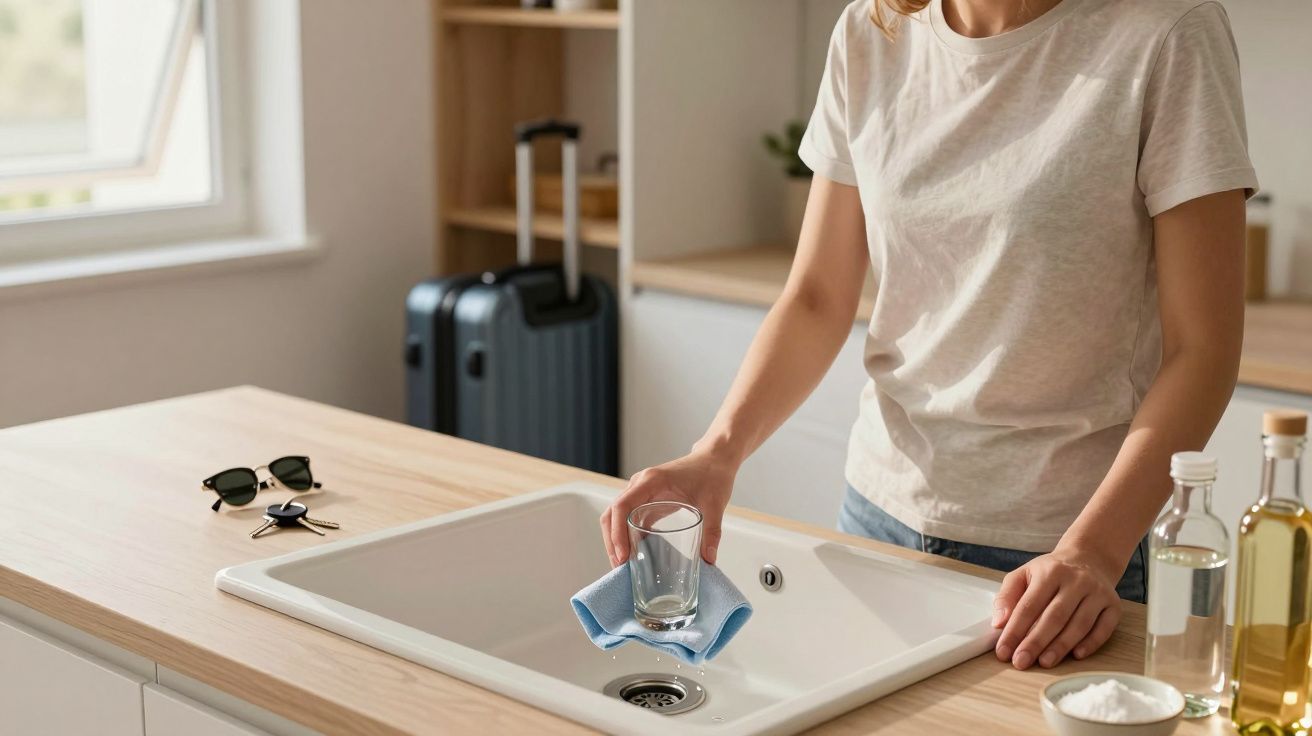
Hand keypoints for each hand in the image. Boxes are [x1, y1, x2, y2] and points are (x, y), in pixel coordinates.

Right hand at [601, 449, 736, 566]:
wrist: (714, 458)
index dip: (617, 532)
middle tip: (620, 566)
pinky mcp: (647, 499)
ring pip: (616, 516)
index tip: (623, 555)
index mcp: (651, 481)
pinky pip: (629, 518)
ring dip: (616, 539)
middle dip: (612, 541)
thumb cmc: (712, 474)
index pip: (622, 506)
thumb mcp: (714, 504)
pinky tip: (634, 553)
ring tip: (623, 564)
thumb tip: (709, 559)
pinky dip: (627, 535)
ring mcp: (641, 491)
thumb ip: (712, 531)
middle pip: (612, 513)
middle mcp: (640, 485)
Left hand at [992, 547, 1122, 669]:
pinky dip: (1091, 643)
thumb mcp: (1023, 575)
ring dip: (1061, 646)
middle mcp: (1076, 581)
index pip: (1029, 605)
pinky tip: (1076, 655)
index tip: (1003, 651)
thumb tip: (999, 623)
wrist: (1088, 559)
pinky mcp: (1113, 605)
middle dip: (1035, 642)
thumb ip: (1007, 597)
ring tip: (1044, 662)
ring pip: (1079, 624)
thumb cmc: (1050, 573)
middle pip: (1054, 616)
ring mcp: (1097, 593)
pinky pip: (1104, 628)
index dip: (1015, 630)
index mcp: (1050, 572)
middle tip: (1021, 662)